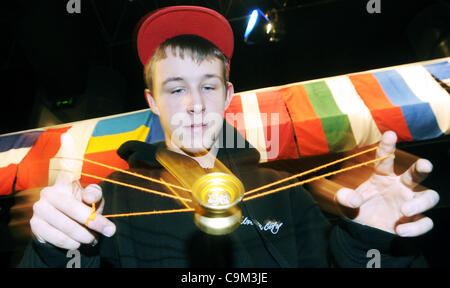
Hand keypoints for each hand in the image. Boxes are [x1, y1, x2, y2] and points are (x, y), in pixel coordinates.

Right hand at [30, 134, 115, 249]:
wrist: (65, 232)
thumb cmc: (83, 211)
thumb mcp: (93, 203)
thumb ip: (95, 196)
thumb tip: (90, 196)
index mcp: (66, 182)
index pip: (68, 167)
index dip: (68, 151)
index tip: (67, 136)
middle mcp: (50, 192)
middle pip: (74, 207)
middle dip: (94, 221)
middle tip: (110, 230)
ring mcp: (40, 208)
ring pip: (66, 224)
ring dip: (83, 234)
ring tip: (92, 238)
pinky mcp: (35, 224)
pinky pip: (56, 236)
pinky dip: (70, 242)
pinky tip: (77, 242)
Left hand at [335, 131, 439, 236]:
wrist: (362, 232)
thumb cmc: (356, 209)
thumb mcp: (344, 203)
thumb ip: (344, 198)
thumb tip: (352, 199)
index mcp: (382, 176)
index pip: (385, 159)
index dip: (387, 146)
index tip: (389, 134)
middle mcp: (399, 186)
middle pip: (416, 174)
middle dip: (422, 168)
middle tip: (425, 165)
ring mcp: (409, 202)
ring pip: (429, 197)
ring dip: (420, 203)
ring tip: (404, 210)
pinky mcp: (414, 220)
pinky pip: (425, 222)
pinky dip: (415, 227)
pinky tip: (401, 230)